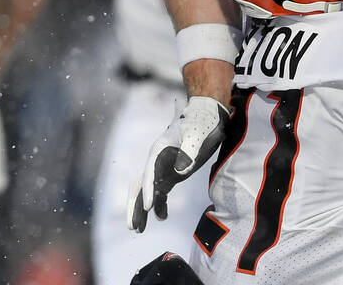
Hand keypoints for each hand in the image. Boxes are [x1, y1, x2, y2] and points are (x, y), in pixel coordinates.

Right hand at [127, 96, 228, 232]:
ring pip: (148, 190)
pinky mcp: (172, 172)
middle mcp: (157, 159)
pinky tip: (162, 217)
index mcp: (160, 149)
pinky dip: (159, 204)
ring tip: (139, 229)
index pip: (149, 173)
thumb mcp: (197, 135)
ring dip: (143, 209)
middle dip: (135, 206)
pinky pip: (161, 191)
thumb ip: (189, 152)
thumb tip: (180, 172)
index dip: (148, 191)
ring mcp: (164, 166)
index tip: (148, 208)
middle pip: (141, 185)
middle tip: (133, 227)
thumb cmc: (202, 122)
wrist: (208, 113)